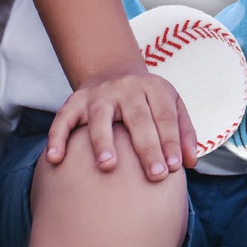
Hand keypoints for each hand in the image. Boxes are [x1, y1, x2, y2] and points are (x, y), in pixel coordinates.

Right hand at [46, 66, 198, 180]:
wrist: (113, 71)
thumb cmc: (147, 102)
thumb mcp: (171, 105)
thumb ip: (184, 132)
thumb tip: (191, 163)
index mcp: (153, 88)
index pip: (165, 116)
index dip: (171, 141)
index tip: (175, 168)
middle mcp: (126, 88)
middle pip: (138, 118)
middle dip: (147, 147)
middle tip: (155, 175)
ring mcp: (98, 95)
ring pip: (100, 117)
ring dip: (103, 141)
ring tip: (108, 166)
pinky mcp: (75, 101)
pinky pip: (63, 118)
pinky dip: (57, 136)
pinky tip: (55, 159)